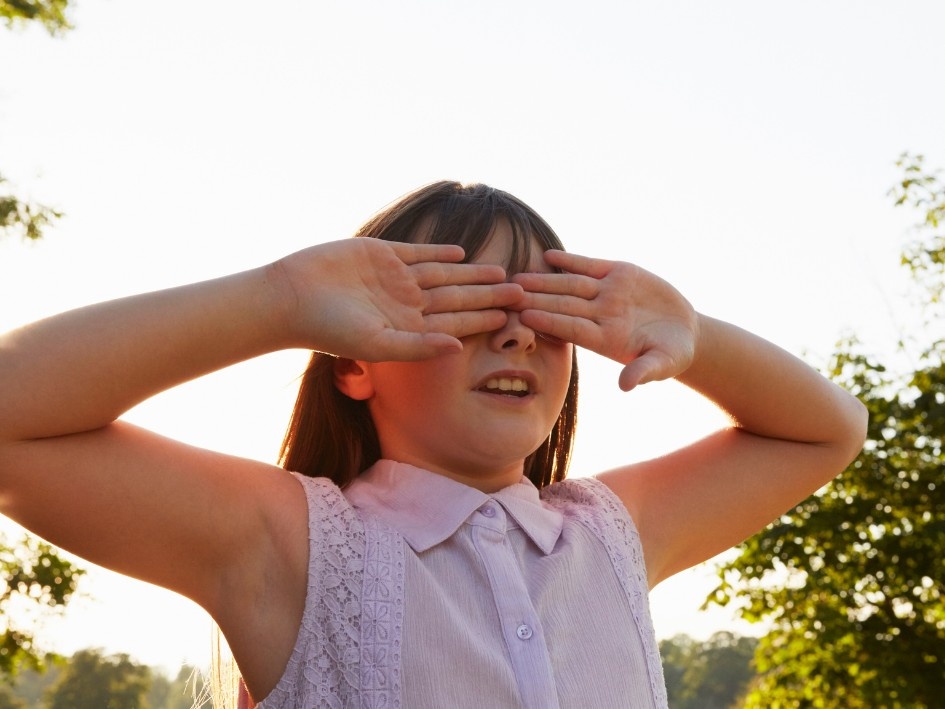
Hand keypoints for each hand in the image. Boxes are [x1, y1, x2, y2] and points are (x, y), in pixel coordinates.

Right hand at [275, 238, 523, 360]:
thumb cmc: (331, 329)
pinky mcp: (381, 254)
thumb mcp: (378, 344)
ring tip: (502, 270)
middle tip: (523, 291)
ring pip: (444, 273)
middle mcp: (406, 303)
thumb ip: (419, 347)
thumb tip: (459, 349)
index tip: (516, 317)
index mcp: (408, 327)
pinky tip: (461, 252)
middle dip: (489, 294)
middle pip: (457, 296)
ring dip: (472, 272)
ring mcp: (395, 277)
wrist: (292, 297)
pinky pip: (417, 252)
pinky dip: (439, 251)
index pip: (456, 321)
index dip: (485, 318)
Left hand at [511, 250, 697, 390]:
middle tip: (507, 293)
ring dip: (544, 280)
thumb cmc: (672, 353)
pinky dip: (570, 260)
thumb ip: (645, 371)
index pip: (572, 329)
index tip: (526, 317)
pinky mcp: (618, 274)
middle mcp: (600, 315)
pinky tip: (548, 255)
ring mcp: (607, 294)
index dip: (550, 321)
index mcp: (605, 339)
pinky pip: (589, 266)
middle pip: (563, 305)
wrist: (683, 330)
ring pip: (570, 284)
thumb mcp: (664, 363)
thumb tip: (627, 386)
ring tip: (519, 276)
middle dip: (536, 299)